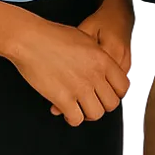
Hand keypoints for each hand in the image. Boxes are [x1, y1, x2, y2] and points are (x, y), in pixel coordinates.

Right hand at [49, 0, 133, 116]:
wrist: (32, 40)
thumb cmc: (54, 36)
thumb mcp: (86, 38)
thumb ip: (97, 55)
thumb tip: (101, 67)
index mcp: (102, 59)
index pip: (123, 86)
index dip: (116, 92)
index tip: (109, 93)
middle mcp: (94, 74)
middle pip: (112, 103)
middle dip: (103, 105)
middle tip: (94, 102)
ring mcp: (79, 88)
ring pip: (96, 114)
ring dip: (88, 113)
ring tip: (80, 107)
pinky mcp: (62, 98)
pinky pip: (76, 119)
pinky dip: (72, 118)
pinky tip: (67, 110)